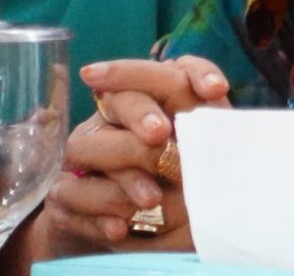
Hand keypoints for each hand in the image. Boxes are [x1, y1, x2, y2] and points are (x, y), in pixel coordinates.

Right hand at [41, 56, 229, 252]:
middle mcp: (118, 118)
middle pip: (122, 98)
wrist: (152, 228)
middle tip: (160, 134)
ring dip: (124, 174)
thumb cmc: (188, 184)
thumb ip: (211, 131)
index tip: (217, 91)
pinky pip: (72, 195)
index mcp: (162, 100)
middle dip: (141, 113)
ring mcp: (87, 154)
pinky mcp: (67, 192)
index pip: (176, 71)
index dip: (195, 74)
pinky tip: (122, 226)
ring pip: (87, 145)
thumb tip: (218, 112)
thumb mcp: (206, 157)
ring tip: (153, 199)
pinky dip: (98, 212)